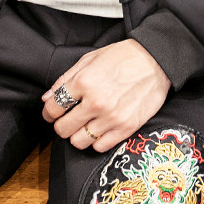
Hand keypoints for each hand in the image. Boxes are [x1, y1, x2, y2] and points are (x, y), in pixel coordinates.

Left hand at [42, 39, 171, 152]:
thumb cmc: (123, 57)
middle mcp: (96, 102)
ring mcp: (111, 117)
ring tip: (85, 123)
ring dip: (78, 134)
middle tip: (69, 118)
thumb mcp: (90, 59)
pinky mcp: (126, 128)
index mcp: (84, 81)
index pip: (53, 108)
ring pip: (78, 142)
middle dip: (62, 124)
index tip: (53, 112)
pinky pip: (99, 147)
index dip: (49, 111)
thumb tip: (47, 98)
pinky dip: (96, 140)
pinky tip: (100, 127)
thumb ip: (65, 79)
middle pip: (63, 129)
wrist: (156, 60)